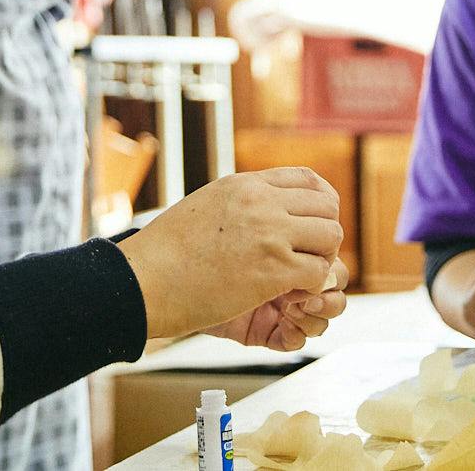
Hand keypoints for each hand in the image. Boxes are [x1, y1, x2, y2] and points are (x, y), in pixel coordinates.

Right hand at [118, 168, 342, 339]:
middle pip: (328, 208)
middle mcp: (262, 202)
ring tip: (298, 276)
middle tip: (306, 257)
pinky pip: (319, 272)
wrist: (144, 280)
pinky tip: (289, 295)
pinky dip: (311, 286)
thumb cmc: (167, 251)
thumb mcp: (207, 205)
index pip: (308, 179)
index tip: (314, 225)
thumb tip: (266, 209)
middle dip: (323, 235)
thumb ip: (241, 202)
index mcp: (245, 184)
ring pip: (331, 237)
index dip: (322, 203)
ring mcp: (269, 234)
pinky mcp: (273, 271)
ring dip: (321, 260)